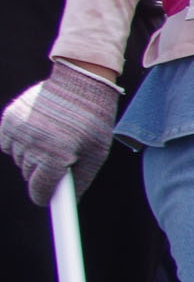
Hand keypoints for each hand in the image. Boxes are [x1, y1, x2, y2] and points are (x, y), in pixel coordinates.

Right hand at [0, 62, 119, 202]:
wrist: (81, 80)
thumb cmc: (94, 118)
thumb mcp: (97, 152)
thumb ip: (82, 179)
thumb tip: (70, 201)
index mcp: (56, 154)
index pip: (39, 190)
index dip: (45, 197)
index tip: (47, 200)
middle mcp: (33, 144)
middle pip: (30, 175)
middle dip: (44, 172)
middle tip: (62, 158)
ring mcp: (18, 130)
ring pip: (20, 160)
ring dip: (33, 156)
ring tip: (54, 138)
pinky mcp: (9, 118)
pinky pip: (8, 144)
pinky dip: (20, 142)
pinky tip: (38, 131)